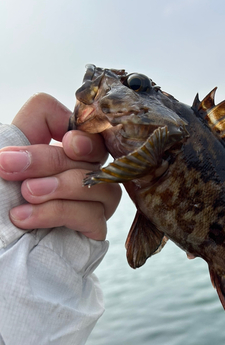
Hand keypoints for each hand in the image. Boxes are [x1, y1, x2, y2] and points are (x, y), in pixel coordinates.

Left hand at [0, 93, 121, 240]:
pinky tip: (24, 219)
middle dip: (48, 159)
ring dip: (57, 186)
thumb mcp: (2, 159)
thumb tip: (60, 114)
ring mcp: (90, 201)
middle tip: (10, 169)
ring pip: (95, 182)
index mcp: (56, 149)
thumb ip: (27, 128)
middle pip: (88, 150)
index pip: (81, 124)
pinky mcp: (94, 229)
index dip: (76, 128)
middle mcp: (79, 171)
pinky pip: (92, 214)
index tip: (61, 140)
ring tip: (24, 196)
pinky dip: (56, 213)